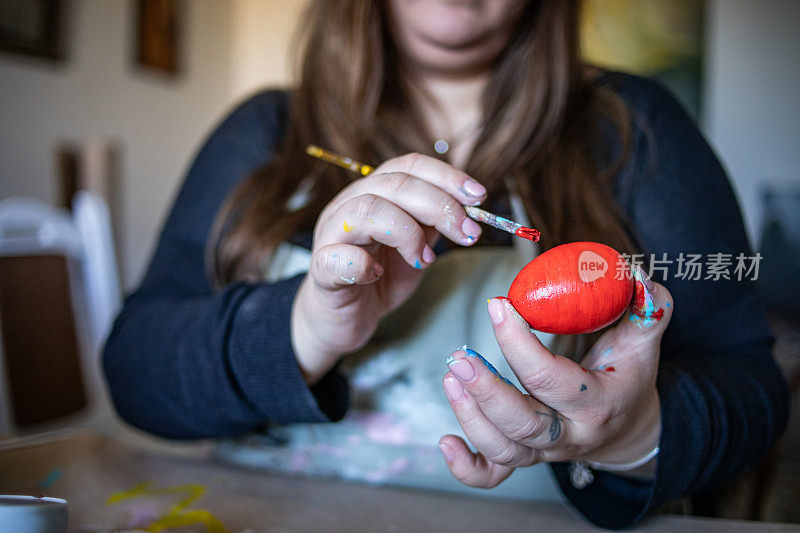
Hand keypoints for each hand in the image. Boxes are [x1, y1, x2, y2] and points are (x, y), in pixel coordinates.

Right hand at [292, 153, 487, 382]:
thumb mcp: (415, 248)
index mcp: (373, 193)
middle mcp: (348, 205)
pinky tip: (378, 274)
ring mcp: (331, 235)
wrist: (340, 319)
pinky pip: (338, 256)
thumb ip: (432, 226)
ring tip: (424, 258)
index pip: (408, 166)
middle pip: (394, 185)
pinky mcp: (321, 269)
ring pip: (366, 209)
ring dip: (407, 233)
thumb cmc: (377, 280)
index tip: (478, 196)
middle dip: (440, 206)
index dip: (446, 176)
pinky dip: (364, 264)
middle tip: (468, 233)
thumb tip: (465, 209)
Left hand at [439, 266, 671, 486]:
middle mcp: (570, 435)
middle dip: (486, 391)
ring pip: (504, 449)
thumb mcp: (644, 343)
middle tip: (459, 359)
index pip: (552, 379)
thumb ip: (648, 309)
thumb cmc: (628, 376)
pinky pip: (494, 475)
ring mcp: (545, 452)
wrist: (629, 427)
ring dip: (471, 418)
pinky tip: (445, 442)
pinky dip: (467, 467)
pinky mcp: (527, 459)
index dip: (518, 344)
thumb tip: (638, 276)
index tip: (498, 306)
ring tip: (450, 377)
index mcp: (598, 404)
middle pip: (524, 424)